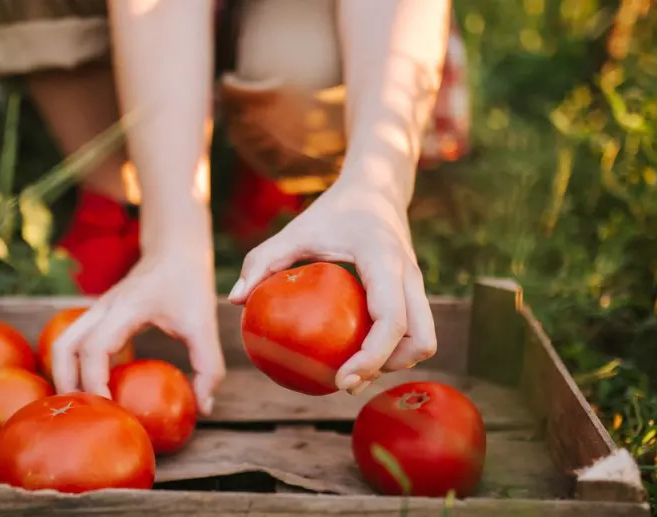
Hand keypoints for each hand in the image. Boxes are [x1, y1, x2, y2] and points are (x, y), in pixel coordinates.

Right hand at [51, 247, 225, 415]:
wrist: (175, 250)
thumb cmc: (189, 284)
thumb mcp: (204, 324)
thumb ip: (208, 366)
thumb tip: (204, 408)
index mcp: (126, 308)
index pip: (95, 348)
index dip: (95, 381)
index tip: (108, 408)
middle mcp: (104, 308)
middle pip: (64, 347)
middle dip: (67, 383)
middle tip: (85, 413)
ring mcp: (97, 310)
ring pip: (63, 343)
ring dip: (64, 375)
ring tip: (82, 405)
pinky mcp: (99, 315)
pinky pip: (74, 341)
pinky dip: (74, 365)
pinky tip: (91, 388)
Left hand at [226, 179, 436, 392]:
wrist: (377, 186)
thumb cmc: (333, 210)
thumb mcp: (296, 230)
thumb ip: (264, 260)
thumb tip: (234, 300)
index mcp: (385, 261)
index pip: (391, 320)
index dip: (372, 358)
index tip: (342, 379)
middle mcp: (410, 276)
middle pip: (420, 340)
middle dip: (388, 369)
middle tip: (347, 381)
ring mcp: (417, 285)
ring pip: (422, 339)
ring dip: (393, 362)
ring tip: (351, 371)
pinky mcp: (413, 291)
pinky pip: (411, 330)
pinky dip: (390, 348)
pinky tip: (354, 353)